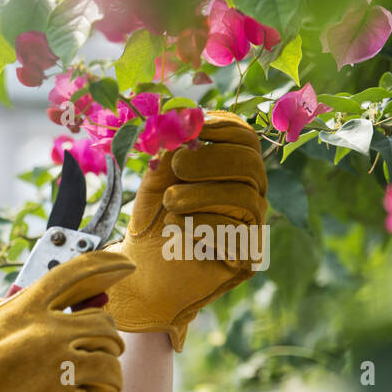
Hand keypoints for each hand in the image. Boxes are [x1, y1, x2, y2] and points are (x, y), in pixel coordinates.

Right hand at [0, 251, 143, 391]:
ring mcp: (53, 366)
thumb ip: (7, 308)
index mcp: (24, 306)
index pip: (77, 273)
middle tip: (99, 351)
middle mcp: (45, 331)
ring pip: (110, 364)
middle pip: (104, 323)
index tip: (124, 266)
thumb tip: (27, 301)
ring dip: (109, 375)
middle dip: (106, 339)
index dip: (107, 265)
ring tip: (98, 386)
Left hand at [105, 110, 268, 351]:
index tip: (194, 126)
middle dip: (210, 160)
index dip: (223, 128)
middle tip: (176, 166)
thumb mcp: (156, 180)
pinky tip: (178, 230)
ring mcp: (251, 226)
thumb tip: (186, 118)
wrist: (140, 273)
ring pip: (244, 196)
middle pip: (250, 164)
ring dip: (200, 195)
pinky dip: (202, 225)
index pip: (244, 139)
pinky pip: (236, 232)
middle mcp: (249, 194)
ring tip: (168, 203)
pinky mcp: (246, 257)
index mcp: (231, 171)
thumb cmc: (151, 224)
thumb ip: (172, 150)